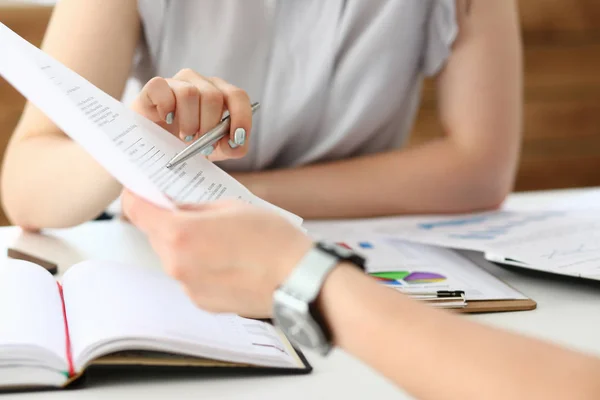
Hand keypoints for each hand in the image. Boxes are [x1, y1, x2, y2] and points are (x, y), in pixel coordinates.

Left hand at [122, 190, 311, 316]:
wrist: (297, 279)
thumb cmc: (272, 239)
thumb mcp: (232, 207)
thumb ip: (196, 208)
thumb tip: (176, 208)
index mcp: (181, 234)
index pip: (137, 211)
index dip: (135, 197)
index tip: (139, 192)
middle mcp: (177, 264)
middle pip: (155, 235)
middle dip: (168, 222)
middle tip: (193, 213)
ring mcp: (189, 286)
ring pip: (173, 257)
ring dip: (185, 246)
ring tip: (220, 240)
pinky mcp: (202, 302)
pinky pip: (189, 277)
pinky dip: (199, 266)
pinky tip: (227, 260)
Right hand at [130, 69, 251, 161]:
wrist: (156, 147)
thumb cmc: (190, 144)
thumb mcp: (216, 150)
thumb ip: (233, 147)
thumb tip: (235, 142)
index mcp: (221, 94)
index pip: (238, 96)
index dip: (241, 117)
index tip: (237, 138)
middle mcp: (201, 83)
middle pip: (213, 97)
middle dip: (210, 126)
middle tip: (202, 144)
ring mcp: (178, 82)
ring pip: (190, 93)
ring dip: (189, 122)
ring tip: (185, 136)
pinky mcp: (155, 86)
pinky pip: (162, 88)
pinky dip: (166, 108)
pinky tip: (166, 120)